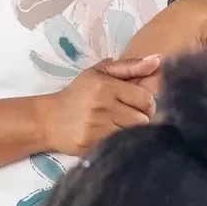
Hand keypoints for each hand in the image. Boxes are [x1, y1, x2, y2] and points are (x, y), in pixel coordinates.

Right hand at [35, 56, 160, 156]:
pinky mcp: (92, 144)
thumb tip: (157, 60)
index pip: (146, 99)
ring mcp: (97, 127)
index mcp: (106, 85)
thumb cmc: (79, 94)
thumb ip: (130, 66)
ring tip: (118, 126)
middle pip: (143, 119)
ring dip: (131, 132)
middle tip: (127, 117)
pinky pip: (120, 145)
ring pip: (134, 133)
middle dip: (140, 119)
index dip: (147, 104)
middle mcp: (102, 105)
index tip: (139, 106)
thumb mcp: (100, 73)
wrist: (49, 119)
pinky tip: (109, 136)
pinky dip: (119, 142)